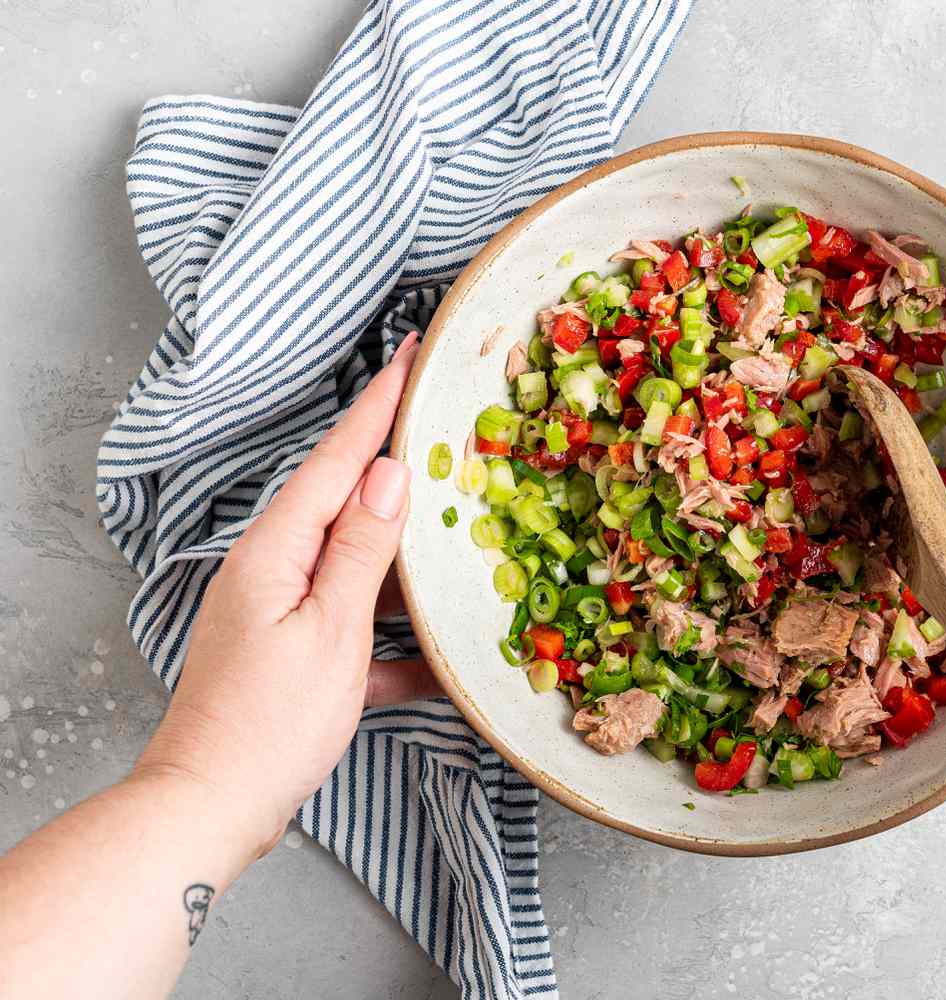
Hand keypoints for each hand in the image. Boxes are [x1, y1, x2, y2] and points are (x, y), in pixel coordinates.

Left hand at [134, 332, 439, 857]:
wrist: (210, 809)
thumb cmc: (270, 724)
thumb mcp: (330, 631)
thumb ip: (361, 550)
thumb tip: (389, 475)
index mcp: (276, 552)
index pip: (337, 462)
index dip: (377, 409)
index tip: (409, 356)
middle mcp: (272, 571)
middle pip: (346, 506)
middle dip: (395, 468)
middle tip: (443, 425)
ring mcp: (280, 615)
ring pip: (357, 567)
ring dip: (405, 556)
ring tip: (455, 530)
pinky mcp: (294, 657)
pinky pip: (353, 628)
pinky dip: (394, 639)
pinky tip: (437, 658)